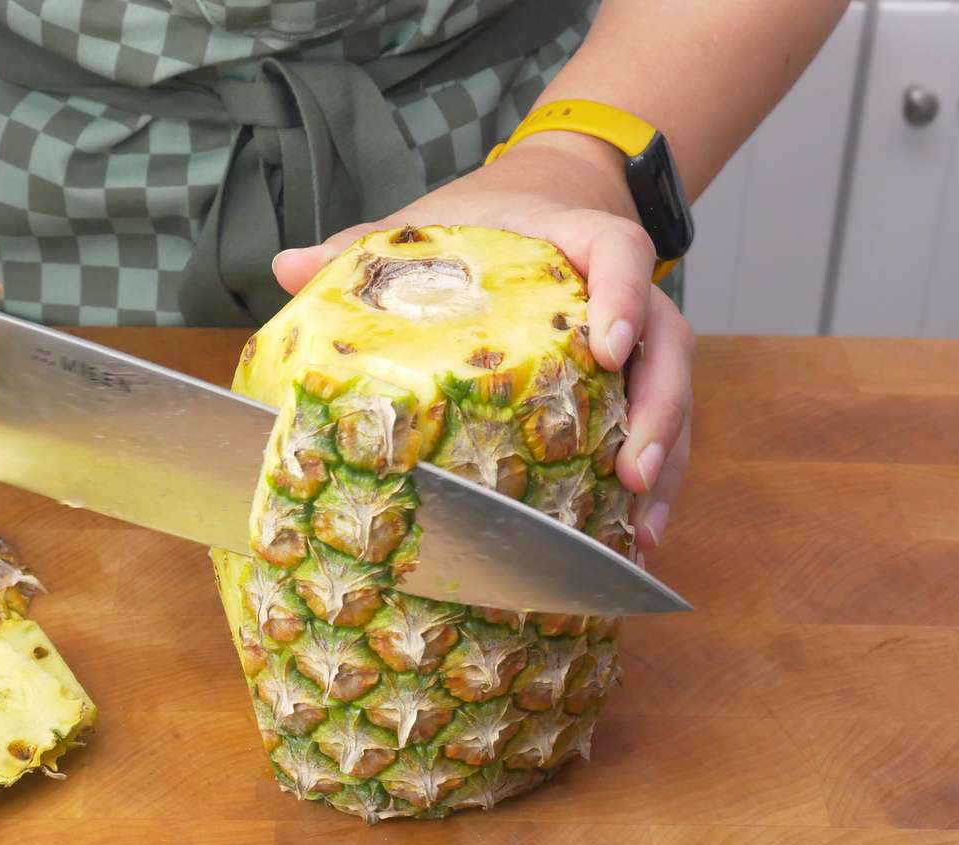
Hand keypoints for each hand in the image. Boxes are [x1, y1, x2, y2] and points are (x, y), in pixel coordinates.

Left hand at [272, 131, 691, 551]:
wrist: (545, 198)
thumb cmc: (484, 219)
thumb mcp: (429, 224)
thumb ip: (367, 244)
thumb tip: (284, 266)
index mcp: (577, 239)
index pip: (621, 253)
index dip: (625, 296)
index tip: (609, 346)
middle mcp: (625, 290)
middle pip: (669, 343)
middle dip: (657, 408)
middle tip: (629, 468)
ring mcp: (641, 336)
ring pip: (674, 394)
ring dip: (665, 461)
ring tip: (641, 526)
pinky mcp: (638, 378)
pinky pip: (661, 425)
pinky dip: (656, 479)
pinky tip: (636, 531)